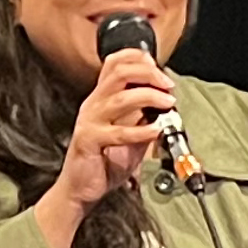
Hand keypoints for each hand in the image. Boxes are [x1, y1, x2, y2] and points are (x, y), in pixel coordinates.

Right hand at [45, 46, 177, 213]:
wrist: (80, 188)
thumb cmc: (102, 161)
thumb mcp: (129, 134)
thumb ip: (144, 118)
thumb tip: (166, 106)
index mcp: (101, 98)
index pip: (115, 63)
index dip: (137, 58)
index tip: (158, 68)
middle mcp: (93, 104)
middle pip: (119, 73)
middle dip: (148, 74)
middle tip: (168, 85)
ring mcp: (90, 121)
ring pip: (120, 98)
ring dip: (149, 97)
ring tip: (167, 104)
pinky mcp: (89, 141)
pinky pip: (118, 132)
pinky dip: (140, 130)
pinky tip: (155, 131)